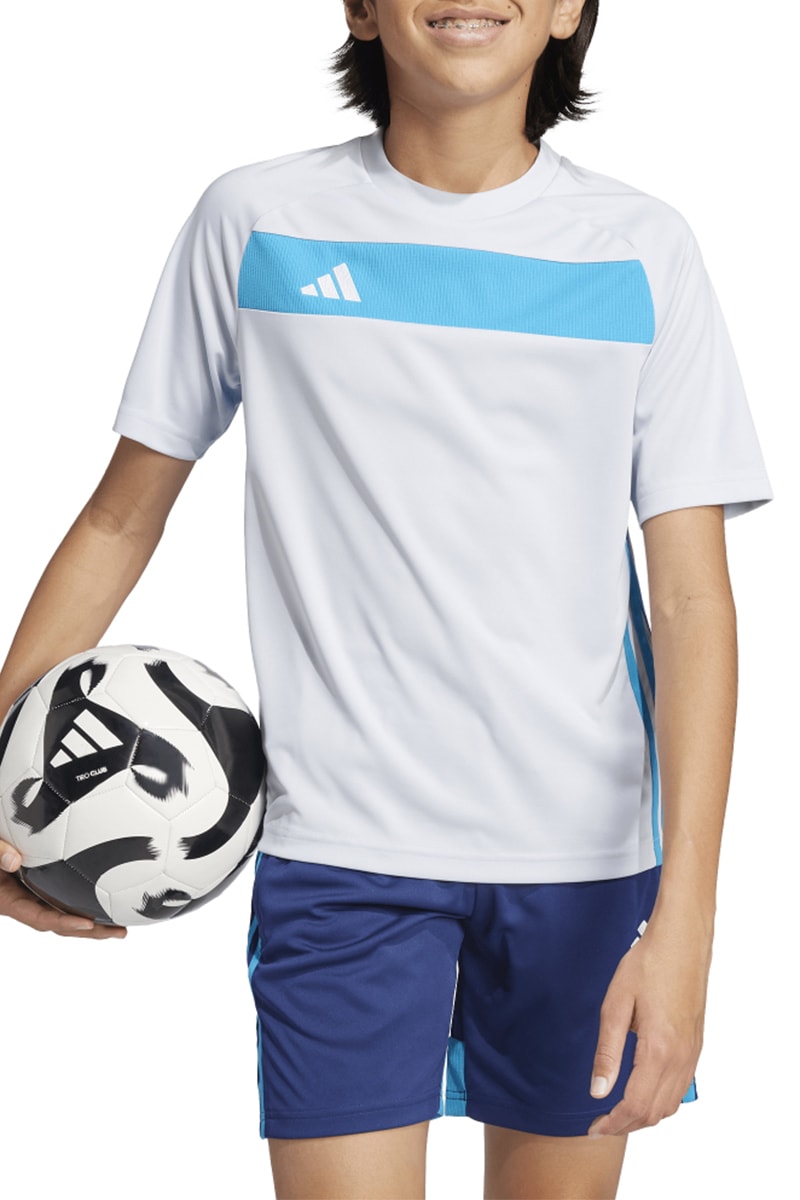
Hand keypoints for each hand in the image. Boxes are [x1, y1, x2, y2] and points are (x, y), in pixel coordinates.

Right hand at [0, 840, 126, 938]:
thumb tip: (14, 860)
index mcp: (6, 900)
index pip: (38, 917)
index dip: (63, 923)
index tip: (88, 924)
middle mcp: (21, 900)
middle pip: (58, 922)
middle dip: (89, 931)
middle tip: (120, 932)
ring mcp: (30, 892)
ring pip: (63, 910)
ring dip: (92, 918)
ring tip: (122, 921)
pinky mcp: (37, 879)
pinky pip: (61, 893)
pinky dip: (82, 897)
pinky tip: (106, 893)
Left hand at [587, 919, 708, 1135]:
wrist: (682, 939)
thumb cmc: (648, 964)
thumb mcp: (616, 1004)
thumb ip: (607, 1051)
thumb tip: (598, 1090)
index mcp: (659, 1049)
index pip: (636, 1105)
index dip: (612, 1122)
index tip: (592, 1127)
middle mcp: (681, 1057)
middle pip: (655, 1112)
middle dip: (627, 1125)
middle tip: (600, 1124)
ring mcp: (692, 1052)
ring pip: (671, 1104)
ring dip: (645, 1116)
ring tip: (618, 1112)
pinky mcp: (696, 1044)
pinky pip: (681, 1087)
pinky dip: (661, 1100)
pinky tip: (643, 1091)